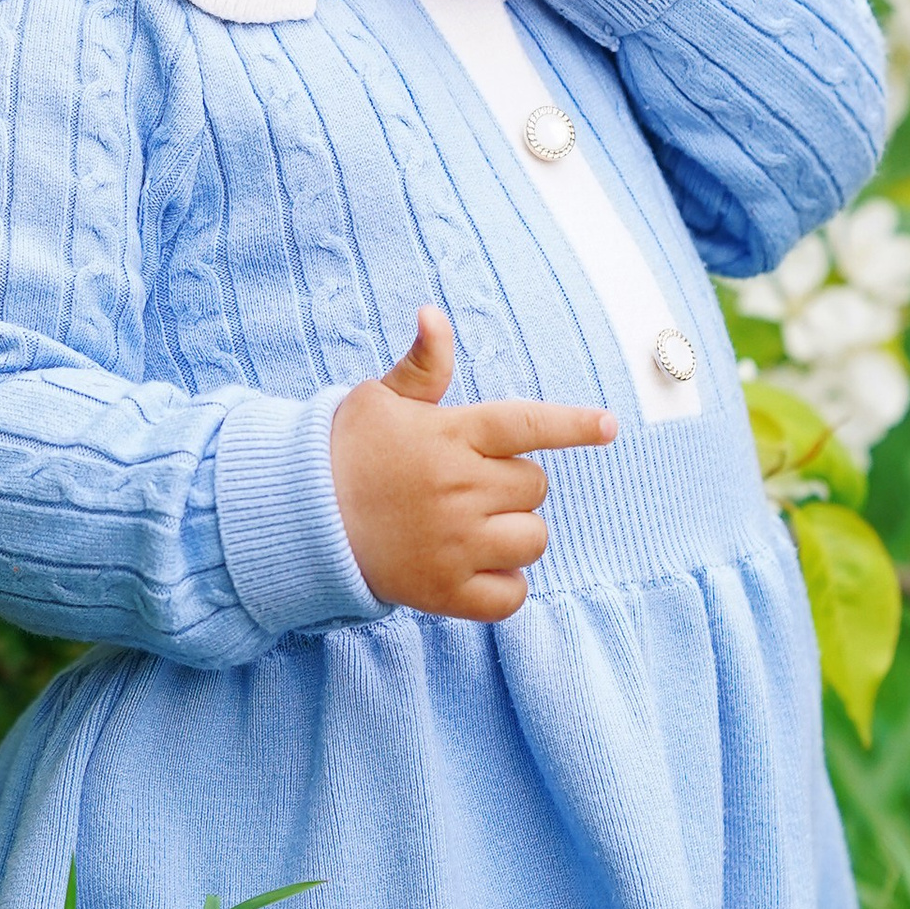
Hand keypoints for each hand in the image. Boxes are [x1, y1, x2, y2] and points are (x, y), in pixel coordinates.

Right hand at [329, 308, 614, 619]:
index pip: (526, 424)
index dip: (572, 425)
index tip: (610, 426)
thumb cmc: (346, 452)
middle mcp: (458, 489)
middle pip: (534, 487)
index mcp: (450, 435)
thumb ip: (421, 366)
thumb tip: (433, 314)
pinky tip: (474, 568)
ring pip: (533, 539)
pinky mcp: (446, 592)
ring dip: (513, 534)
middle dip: (511, 486)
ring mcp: (454, 543)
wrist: (299, 519)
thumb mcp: (379, 399)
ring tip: (470, 527)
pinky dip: (504, 585)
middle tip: (465, 485)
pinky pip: (512, 595)